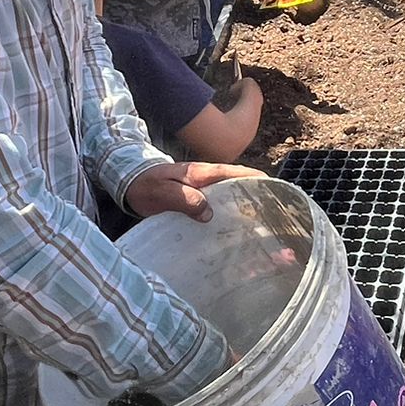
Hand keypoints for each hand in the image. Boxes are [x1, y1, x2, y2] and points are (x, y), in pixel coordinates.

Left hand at [124, 161, 265, 221]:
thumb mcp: (162, 191)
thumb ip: (184, 199)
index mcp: (202, 173)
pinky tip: (234, 232)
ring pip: (230, 196)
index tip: (275, 189)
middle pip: (239, 184)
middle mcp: (207, 179)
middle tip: (274, 214)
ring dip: (244, 207)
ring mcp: (204, 190)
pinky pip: (219, 206)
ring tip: (260, 227)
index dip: (256, 180)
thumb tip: (208, 212)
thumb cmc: (146, 185)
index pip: (235, 173)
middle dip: (257, 196)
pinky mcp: (197, 200)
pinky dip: (229, 215)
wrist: (129, 182)